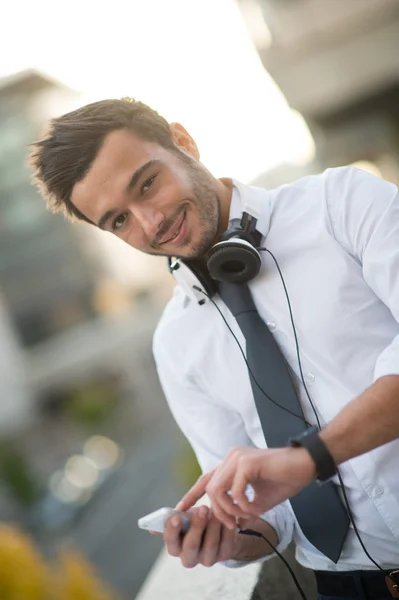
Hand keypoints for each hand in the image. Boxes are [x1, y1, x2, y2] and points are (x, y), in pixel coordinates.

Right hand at [163, 505, 240, 567]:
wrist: (217, 529)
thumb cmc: (194, 520)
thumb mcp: (183, 518)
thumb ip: (172, 519)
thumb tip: (151, 528)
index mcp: (176, 547)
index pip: (170, 542)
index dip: (172, 530)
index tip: (176, 517)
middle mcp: (190, 558)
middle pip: (191, 545)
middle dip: (197, 526)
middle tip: (202, 508)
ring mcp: (208, 559)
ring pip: (210, 544)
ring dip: (213, 525)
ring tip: (216, 509)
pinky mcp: (225, 556)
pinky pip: (227, 542)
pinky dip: (226, 528)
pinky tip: (227, 516)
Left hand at [176, 446, 315, 529]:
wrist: (306, 465)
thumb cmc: (284, 480)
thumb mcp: (259, 500)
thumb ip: (243, 509)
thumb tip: (233, 524)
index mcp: (231, 463)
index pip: (205, 479)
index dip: (191, 495)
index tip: (180, 511)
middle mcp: (231, 457)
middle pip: (210, 489)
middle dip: (217, 512)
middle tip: (232, 525)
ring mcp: (238, 458)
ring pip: (218, 490)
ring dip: (229, 510)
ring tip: (244, 518)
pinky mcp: (247, 463)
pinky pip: (235, 492)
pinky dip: (243, 506)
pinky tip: (255, 510)